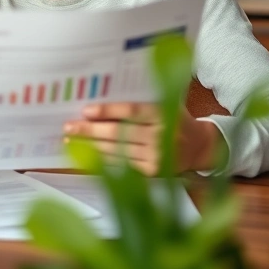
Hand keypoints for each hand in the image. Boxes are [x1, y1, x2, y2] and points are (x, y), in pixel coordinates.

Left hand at [62, 103, 221, 174]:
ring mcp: (156, 156)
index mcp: (164, 113)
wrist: (200, 147)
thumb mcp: (166, 103)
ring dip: (90, 146)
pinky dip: (102, 160)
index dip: (107, 111)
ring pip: (116, 150)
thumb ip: (141, 102)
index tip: (86, 110)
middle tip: (69, 126)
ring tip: (70, 140)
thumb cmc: (176, 120)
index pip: (131, 111)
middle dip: (90, 130)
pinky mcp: (152, 172)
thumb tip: (103, 96)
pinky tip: (86, 154)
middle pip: (119, 132)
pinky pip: (122, 165)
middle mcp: (161, 136)